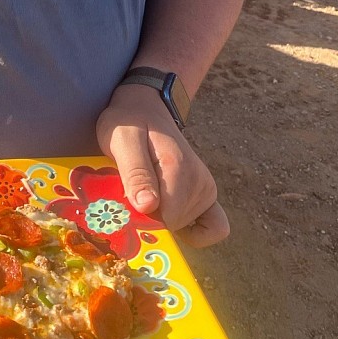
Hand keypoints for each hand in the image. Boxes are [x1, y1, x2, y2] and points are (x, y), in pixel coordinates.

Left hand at [95, 84, 229, 247]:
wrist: (145, 107)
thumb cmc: (129, 123)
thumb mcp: (122, 141)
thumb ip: (135, 173)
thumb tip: (148, 207)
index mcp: (177, 169)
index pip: (165, 218)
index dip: (142, 215)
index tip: (127, 197)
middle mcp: (199, 181)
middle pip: (173, 224)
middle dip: (150, 215)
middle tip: (135, 188)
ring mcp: (207, 188)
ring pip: (185, 227)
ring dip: (163, 216)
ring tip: (148, 189)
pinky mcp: (208, 193)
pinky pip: (216, 227)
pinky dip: (195, 231)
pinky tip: (171, 216)